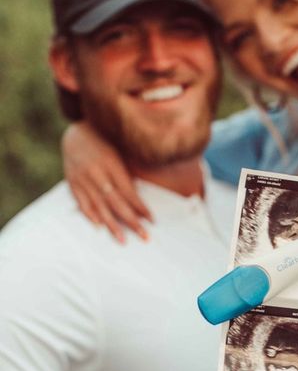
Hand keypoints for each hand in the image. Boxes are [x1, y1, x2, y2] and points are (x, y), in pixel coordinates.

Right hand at [62, 122, 151, 242]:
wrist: (76, 131)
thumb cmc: (106, 140)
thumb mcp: (120, 150)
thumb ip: (129, 171)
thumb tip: (142, 195)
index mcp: (112, 164)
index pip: (128, 192)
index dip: (141, 207)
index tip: (152, 220)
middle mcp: (97, 173)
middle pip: (116, 203)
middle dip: (131, 222)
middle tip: (144, 237)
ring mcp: (83, 179)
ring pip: (99, 206)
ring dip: (112, 225)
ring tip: (122, 240)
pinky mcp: (72, 182)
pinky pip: (81, 202)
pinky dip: (90, 215)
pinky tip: (99, 226)